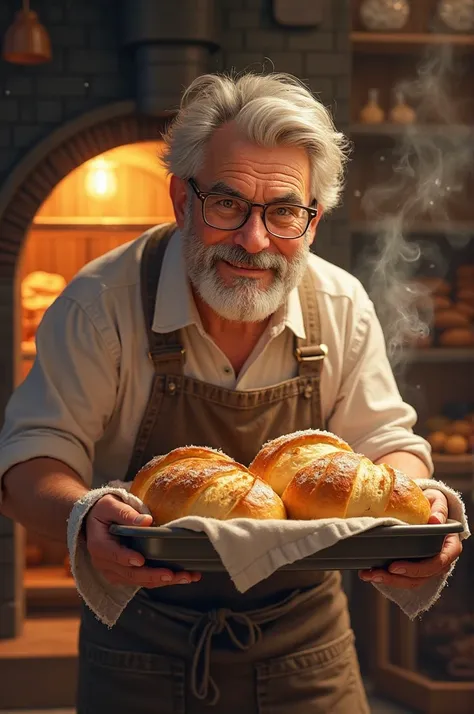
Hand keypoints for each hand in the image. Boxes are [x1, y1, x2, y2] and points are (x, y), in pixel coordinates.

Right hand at [86, 495, 201, 587]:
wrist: (93, 520)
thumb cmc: (103, 510)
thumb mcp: (111, 506)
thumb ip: (126, 514)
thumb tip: (146, 520)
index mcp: (100, 546)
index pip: (114, 555)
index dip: (127, 559)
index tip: (141, 560)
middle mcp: (105, 563)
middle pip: (130, 574)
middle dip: (154, 576)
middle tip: (174, 574)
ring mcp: (114, 571)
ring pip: (139, 581)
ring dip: (163, 581)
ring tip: (186, 577)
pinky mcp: (123, 574)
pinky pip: (141, 580)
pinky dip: (160, 580)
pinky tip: (179, 576)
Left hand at [359, 489, 461, 589]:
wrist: (428, 508)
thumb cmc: (434, 505)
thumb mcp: (438, 502)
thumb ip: (439, 510)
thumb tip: (435, 521)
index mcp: (449, 547)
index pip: (438, 563)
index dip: (417, 569)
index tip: (395, 567)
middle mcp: (440, 560)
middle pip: (420, 577)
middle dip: (396, 578)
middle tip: (376, 573)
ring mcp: (427, 566)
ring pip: (410, 581)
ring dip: (388, 580)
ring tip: (368, 575)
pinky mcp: (414, 566)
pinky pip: (402, 577)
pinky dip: (385, 576)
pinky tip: (368, 573)